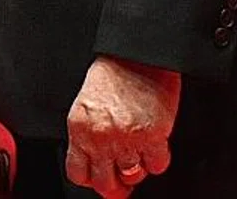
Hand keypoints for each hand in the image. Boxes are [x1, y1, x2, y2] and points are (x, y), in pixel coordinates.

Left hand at [64, 56, 178, 196]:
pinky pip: (157, 165)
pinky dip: (158, 159)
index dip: (91, 178)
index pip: (78, 173)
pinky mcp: (153, 135)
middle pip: (105, 183)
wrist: (136, 53)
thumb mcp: (87, 104)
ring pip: (132, 176)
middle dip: (115, 182)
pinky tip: (156, 145)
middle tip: (123, 173)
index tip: (99, 176)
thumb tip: (103, 166)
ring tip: (140, 151)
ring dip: (138, 168)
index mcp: (80, 129)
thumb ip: (89, 136)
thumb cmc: (113, 74)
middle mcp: (101, 137)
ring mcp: (127, 138)